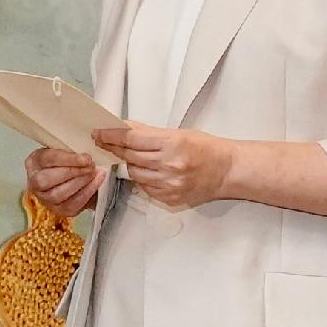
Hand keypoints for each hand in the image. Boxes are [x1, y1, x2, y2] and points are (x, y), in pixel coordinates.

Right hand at [24, 147, 103, 217]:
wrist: (73, 179)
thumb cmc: (68, 162)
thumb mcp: (65, 150)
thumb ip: (71, 149)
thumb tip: (87, 149)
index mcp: (34, 162)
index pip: (47, 159)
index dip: (67, 159)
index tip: (86, 158)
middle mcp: (34, 182)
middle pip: (48, 179)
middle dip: (73, 172)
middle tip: (91, 166)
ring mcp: (45, 199)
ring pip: (58, 194)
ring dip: (80, 183)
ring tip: (93, 174)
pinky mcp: (58, 210)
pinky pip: (71, 205)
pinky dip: (86, 193)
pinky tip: (96, 183)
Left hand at [93, 122, 234, 209]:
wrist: (227, 171)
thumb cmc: (206, 149)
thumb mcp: (179, 133)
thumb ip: (150, 133)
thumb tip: (124, 128)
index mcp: (172, 143)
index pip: (131, 139)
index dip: (111, 135)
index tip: (99, 133)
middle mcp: (169, 165)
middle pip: (130, 156)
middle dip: (115, 148)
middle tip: (105, 142)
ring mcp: (169, 184)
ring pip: (134, 173)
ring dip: (131, 164)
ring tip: (135, 157)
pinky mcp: (170, 198)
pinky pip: (145, 187)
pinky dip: (143, 179)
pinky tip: (151, 171)